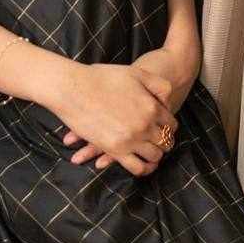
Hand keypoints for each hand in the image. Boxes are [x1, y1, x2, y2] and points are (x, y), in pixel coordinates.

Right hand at [61, 46, 199, 171]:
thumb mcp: (137, 73)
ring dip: (155, 155)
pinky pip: (138, 168)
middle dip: (163, 141)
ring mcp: (131, 140)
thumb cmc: (102, 78)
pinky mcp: (115, 150)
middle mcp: (145, 125)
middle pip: (165, 141)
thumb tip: (168, 104)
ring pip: (154, 156)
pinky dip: (144, 169)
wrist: (73, 88)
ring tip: (150, 151)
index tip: (162, 127)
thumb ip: (159, 86)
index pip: (171, 124)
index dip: (168, 126)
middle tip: (158, 140)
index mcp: (152, 107)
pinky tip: (143, 164)